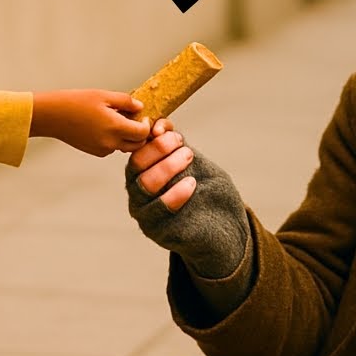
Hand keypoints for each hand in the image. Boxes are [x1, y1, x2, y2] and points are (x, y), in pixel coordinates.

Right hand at [30, 89, 150, 155]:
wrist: (52, 116)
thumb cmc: (75, 102)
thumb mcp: (103, 96)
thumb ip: (126, 102)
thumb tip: (140, 107)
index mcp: (115, 127)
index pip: (143, 133)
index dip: (146, 124)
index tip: (142, 116)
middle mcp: (110, 143)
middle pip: (137, 144)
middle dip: (139, 133)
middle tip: (133, 119)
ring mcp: (102, 149)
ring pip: (125, 146)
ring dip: (127, 136)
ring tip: (116, 119)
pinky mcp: (95, 152)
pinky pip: (112, 147)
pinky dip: (114, 139)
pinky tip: (104, 126)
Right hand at [125, 118, 249, 278]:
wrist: (218, 226)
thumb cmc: (201, 188)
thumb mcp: (189, 162)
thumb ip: (175, 143)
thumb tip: (160, 125)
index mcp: (140, 174)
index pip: (138, 152)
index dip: (153, 140)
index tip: (174, 133)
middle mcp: (136, 193)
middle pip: (137, 167)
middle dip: (159, 150)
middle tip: (183, 145)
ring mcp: (144, 213)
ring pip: (146, 185)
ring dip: (168, 167)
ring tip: (189, 157)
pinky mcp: (156, 230)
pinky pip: (162, 210)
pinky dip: (176, 194)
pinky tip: (191, 184)